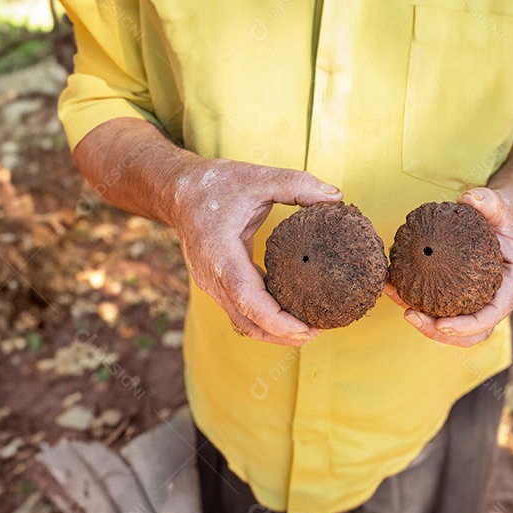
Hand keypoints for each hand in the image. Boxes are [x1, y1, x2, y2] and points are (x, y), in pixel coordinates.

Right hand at [168, 157, 342, 345]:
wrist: (177, 191)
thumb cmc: (214, 184)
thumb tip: (335, 196)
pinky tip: (289, 313)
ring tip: (308, 329)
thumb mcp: (257, 177)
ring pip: (243, 321)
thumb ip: (297, 184)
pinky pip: (241, 309)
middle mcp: (213, 276)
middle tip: (318, 332)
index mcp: (220, 254)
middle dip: (282, 334)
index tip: (307, 328)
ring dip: (273, 331)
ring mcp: (212, 283)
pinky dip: (264, 317)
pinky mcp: (217, 284)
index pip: (248, 300)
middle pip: (248, 321)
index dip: (278, 320)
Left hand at [385, 187, 512, 346]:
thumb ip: (490, 201)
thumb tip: (469, 198)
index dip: (467, 325)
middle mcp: (498, 297)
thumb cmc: (508, 213)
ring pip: (456, 325)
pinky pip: (443, 305)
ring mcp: (480, 298)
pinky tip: (394, 286)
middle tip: (411, 316)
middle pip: (472, 332)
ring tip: (399, 304)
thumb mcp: (504, 204)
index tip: (441, 323)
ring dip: (426, 323)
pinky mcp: (464, 293)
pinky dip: (420, 302)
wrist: (509, 216)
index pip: (493, 314)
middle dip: (441, 332)